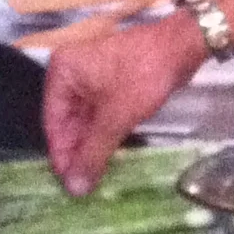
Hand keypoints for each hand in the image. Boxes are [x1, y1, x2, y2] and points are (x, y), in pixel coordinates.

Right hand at [43, 15, 205, 194]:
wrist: (181, 46)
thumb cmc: (143, 75)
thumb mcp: (115, 117)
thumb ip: (93, 153)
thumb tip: (75, 188)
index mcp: (62, 73)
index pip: (52, 122)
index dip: (61, 155)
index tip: (68, 183)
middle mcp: (71, 73)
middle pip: (67, 122)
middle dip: (76, 152)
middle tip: (82, 185)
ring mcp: (92, 77)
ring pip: (85, 119)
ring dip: (91, 145)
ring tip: (94, 176)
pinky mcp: (111, 82)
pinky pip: (101, 113)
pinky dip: (103, 133)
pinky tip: (107, 155)